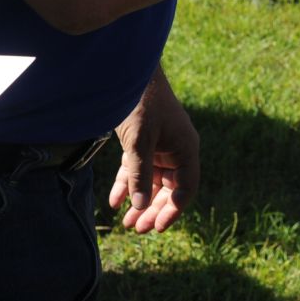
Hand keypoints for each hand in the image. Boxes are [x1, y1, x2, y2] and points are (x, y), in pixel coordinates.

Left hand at [109, 66, 198, 234]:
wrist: (128, 71)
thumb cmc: (141, 102)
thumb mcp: (139, 141)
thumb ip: (139, 174)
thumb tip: (141, 207)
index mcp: (185, 148)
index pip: (185, 188)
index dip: (172, 210)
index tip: (155, 227)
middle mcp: (177, 149)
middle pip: (169, 189)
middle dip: (153, 209)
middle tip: (136, 229)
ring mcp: (160, 146)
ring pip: (152, 182)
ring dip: (139, 201)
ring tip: (125, 222)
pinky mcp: (144, 142)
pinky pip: (137, 170)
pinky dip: (126, 185)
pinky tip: (113, 202)